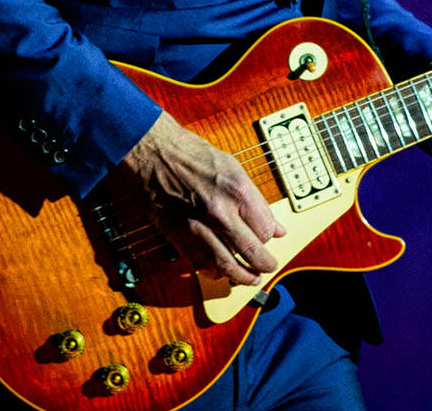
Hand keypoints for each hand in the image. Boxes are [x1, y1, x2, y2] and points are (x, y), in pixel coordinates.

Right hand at [118, 113, 285, 285]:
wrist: (154, 153)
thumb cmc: (193, 155)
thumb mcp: (234, 169)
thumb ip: (257, 201)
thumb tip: (276, 226)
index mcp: (238, 191)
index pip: (266, 230)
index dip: (271, 237)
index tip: (271, 239)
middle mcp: (219, 211)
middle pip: (251, 251)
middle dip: (264, 264)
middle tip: (268, 267)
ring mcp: (197, 226)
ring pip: (226, 264)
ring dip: (242, 276)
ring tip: (250, 279)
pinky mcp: (177, 235)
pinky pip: (200, 262)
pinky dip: (213, 271)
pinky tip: (221, 271)